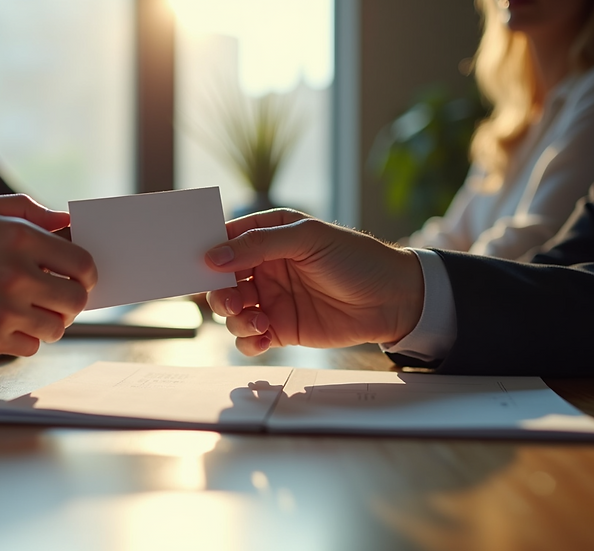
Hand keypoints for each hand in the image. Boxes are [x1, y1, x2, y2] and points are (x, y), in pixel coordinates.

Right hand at [0, 194, 97, 356]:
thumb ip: (26, 209)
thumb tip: (66, 221)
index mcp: (18, 238)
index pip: (82, 264)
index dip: (88, 272)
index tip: (81, 276)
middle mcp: (15, 277)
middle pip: (77, 300)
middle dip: (74, 299)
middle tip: (60, 296)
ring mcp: (3, 313)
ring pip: (57, 327)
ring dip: (51, 320)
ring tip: (34, 310)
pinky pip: (31, 347)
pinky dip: (27, 338)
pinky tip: (10, 324)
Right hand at [204, 209, 423, 355]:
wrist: (394, 299)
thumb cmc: (356, 258)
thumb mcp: (308, 238)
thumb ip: (260, 244)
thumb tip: (214, 256)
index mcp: (269, 236)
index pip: (227, 240)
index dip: (209, 250)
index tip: (199, 263)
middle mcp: (265, 267)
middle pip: (222, 281)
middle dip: (220, 292)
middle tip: (233, 301)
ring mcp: (271, 299)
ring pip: (232, 312)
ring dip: (235, 319)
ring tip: (258, 322)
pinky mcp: (281, 329)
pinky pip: (250, 338)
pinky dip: (248, 341)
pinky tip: (264, 338)